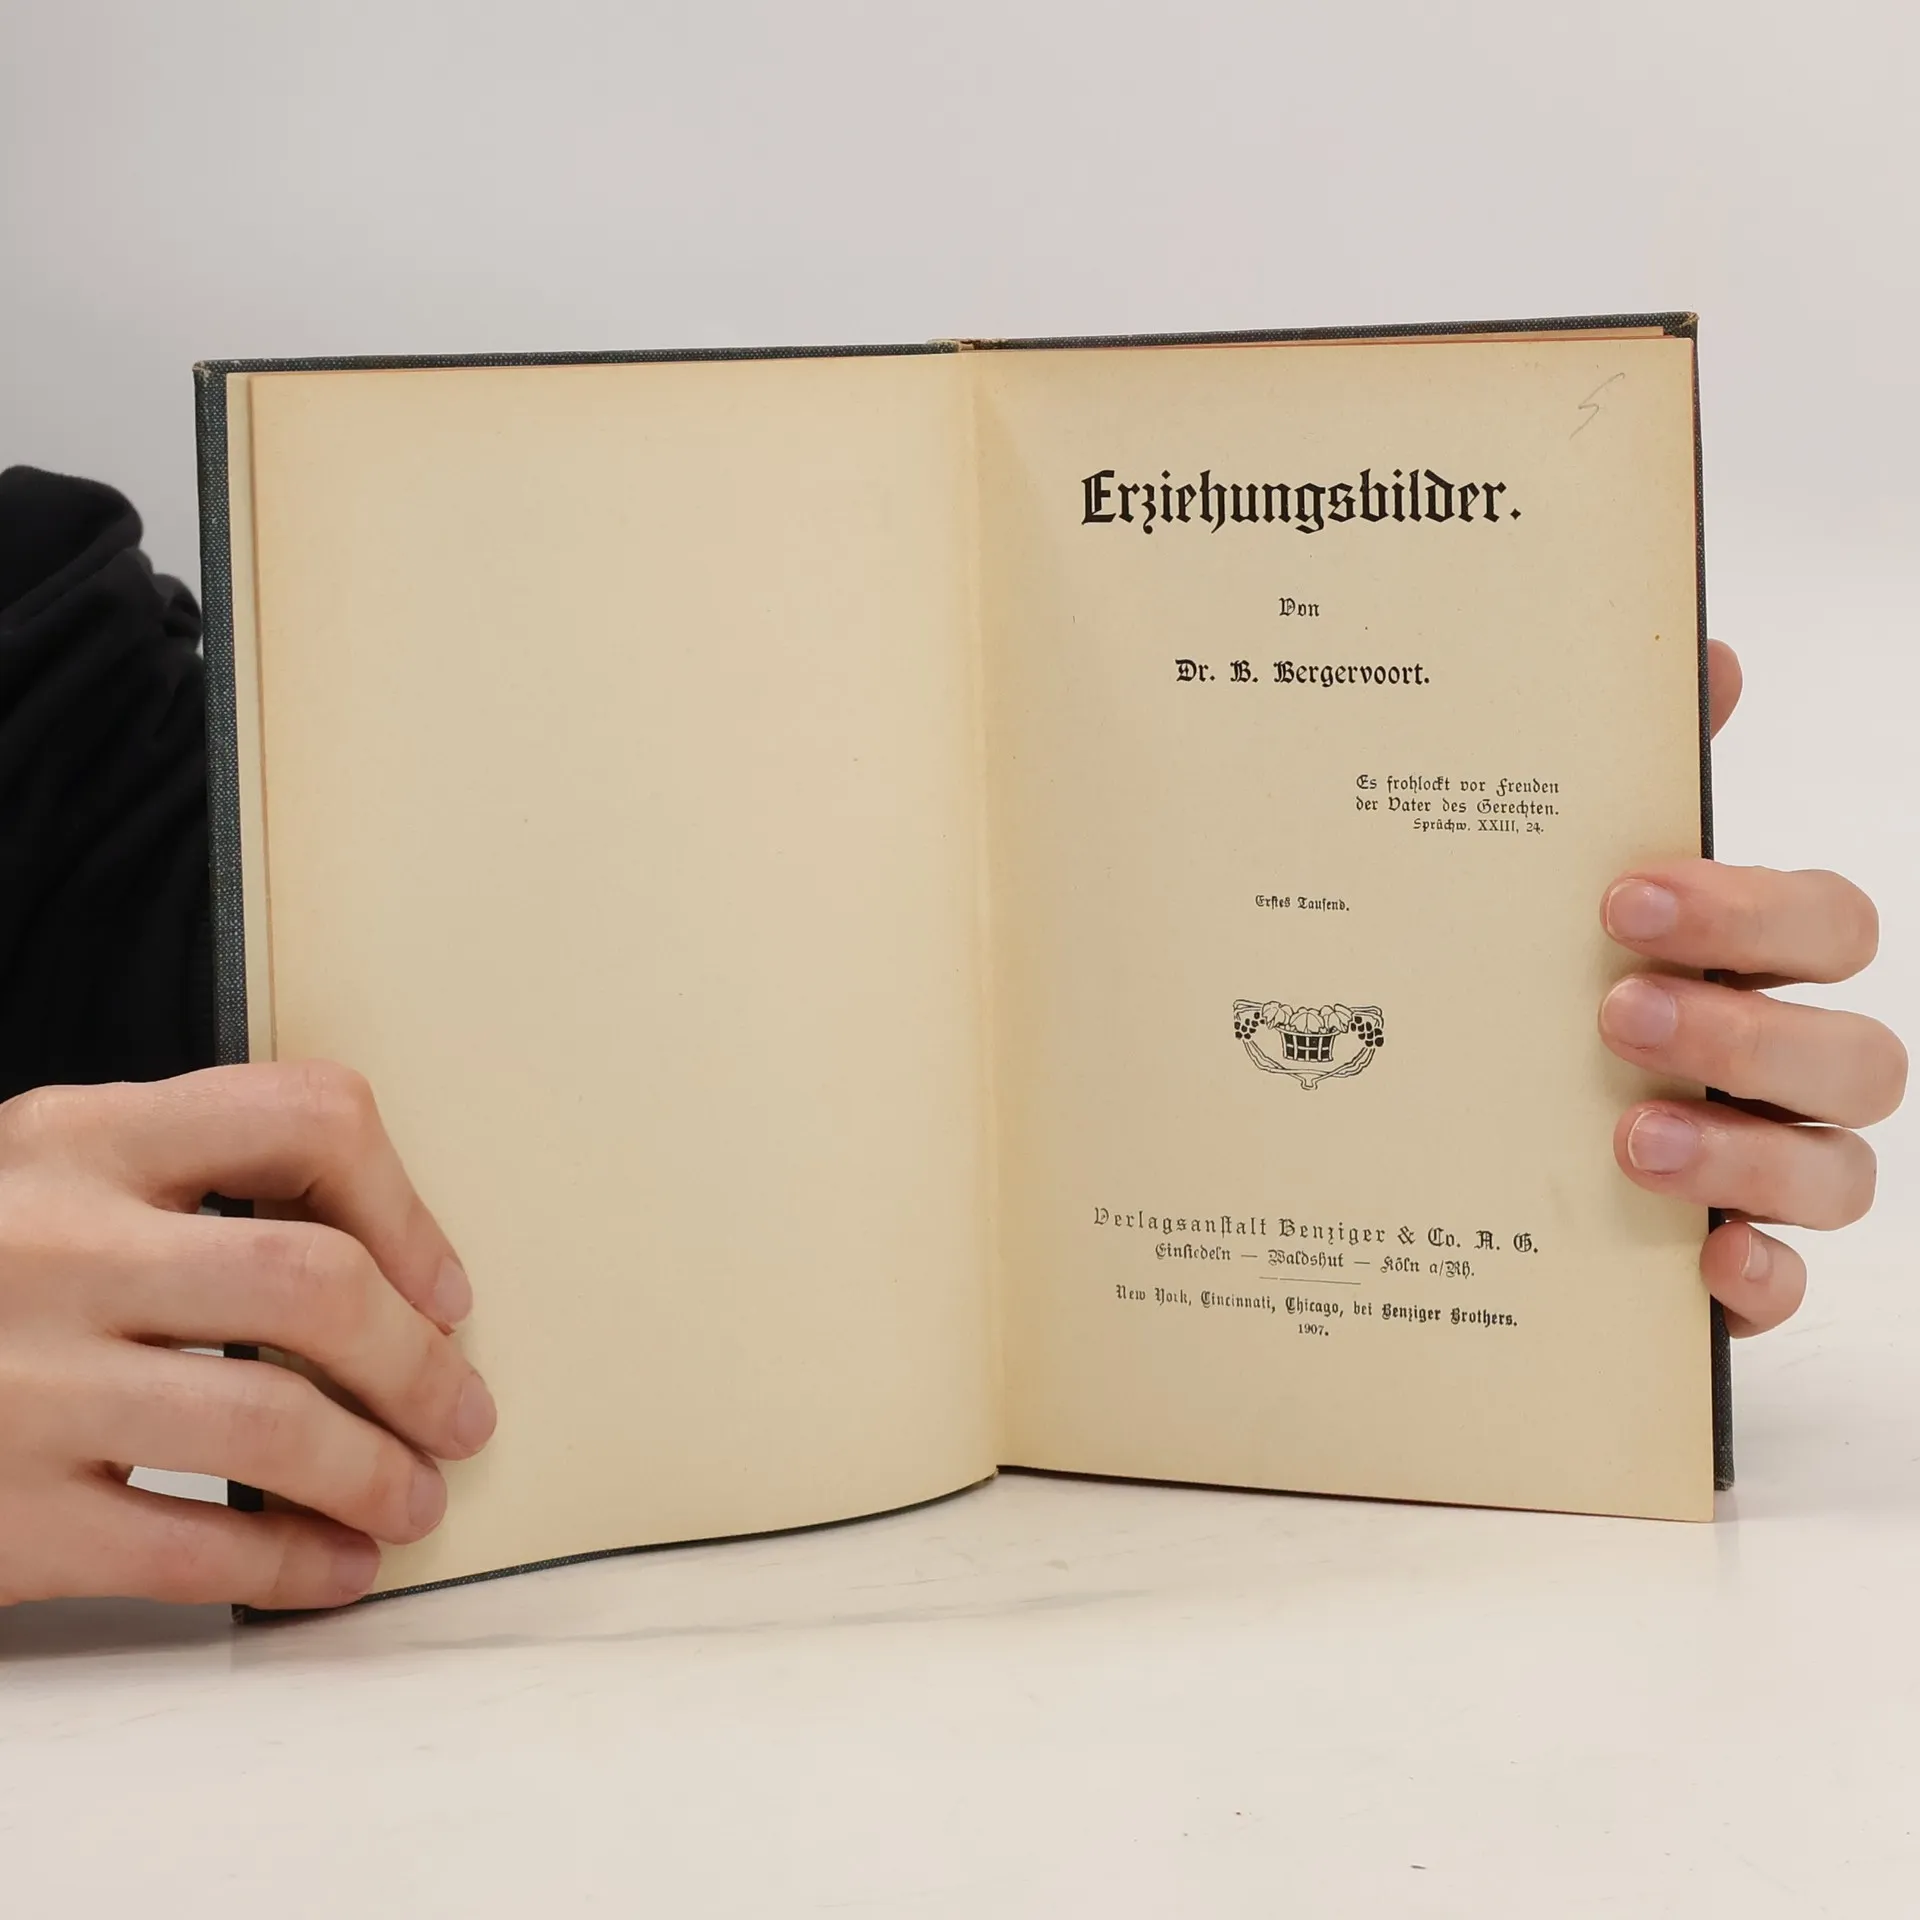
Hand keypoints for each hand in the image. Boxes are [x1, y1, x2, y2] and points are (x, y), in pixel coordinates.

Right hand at [0, 1062, 494, 1608]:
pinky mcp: (0, 1518)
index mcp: (83, 1138)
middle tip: (460, 1412)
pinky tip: (335, 1566)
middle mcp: (55, 1247)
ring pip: (272, 1427)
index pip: (305, 1118)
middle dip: (418, 1363)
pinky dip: (295, 1565)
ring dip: (378, 1472)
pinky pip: (191, 1550)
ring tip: (415, 1497)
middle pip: (313, 1283)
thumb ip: (189, 1180)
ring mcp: (21, 1386)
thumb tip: (396, 1267)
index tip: (443, 1289)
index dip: (408, 1209)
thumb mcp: (52, 1176)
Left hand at [1599, 641, 1906, 1333]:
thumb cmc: (1536, 988)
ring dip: (1745, 1156)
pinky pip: (1784, 1286)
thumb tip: (1704, 652)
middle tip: (1618, 1012)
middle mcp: (1781, 1072)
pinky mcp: (1727, 1268)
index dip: (1750, 911)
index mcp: (1754, 969)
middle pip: (1857, 1055)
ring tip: (1631, 1138)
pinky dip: (1758, 1280)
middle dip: (1747, 1032)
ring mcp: (1766, 1175)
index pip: (1828, 925)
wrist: (1440, 1128)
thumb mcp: (1556, 889)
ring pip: (1839, 1172)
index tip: (1624, 896)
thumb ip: (1632, 781)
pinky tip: (1699, 1264)